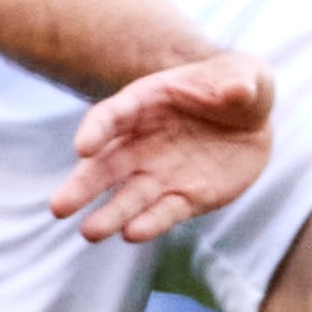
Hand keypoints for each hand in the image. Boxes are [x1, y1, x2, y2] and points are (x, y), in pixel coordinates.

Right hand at [52, 51, 275, 244]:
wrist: (252, 119)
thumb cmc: (238, 86)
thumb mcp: (245, 76)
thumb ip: (239, 83)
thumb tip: (238, 90)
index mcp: (147, 102)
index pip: (112, 116)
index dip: (96, 130)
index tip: (83, 147)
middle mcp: (143, 142)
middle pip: (105, 165)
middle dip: (83, 185)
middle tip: (59, 207)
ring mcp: (160, 172)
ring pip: (128, 197)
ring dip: (109, 214)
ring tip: (89, 232)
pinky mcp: (184, 197)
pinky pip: (163, 213)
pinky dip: (149, 224)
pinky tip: (132, 234)